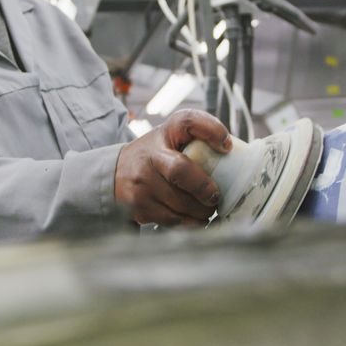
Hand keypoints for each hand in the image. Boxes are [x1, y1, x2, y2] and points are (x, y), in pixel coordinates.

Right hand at [115, 109, 231, 227]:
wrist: (116, 173)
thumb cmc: (156, 154)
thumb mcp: (173, 136)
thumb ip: (200, 136)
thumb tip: (229, 149)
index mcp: (165, 134)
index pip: (188, 122)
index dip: (211, 131)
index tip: (227, 147)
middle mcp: (150, 156)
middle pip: (181, 172)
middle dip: (204, 188)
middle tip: (215, 196)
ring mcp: (142, 183)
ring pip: (180, 203)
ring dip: (201, 211)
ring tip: (207, 208)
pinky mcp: (139, 207)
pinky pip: (173, 220)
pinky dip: (190, 223)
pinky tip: (194, 218)